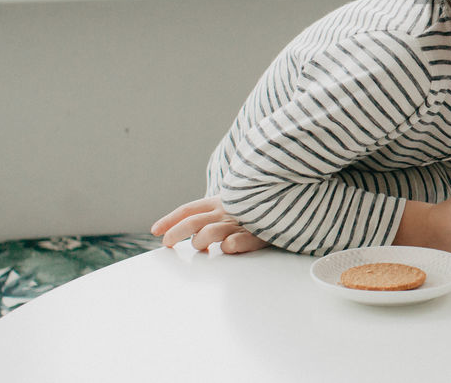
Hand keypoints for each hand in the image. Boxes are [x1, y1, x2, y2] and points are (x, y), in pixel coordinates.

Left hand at [151, 195, 268, 254]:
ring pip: (212, 231)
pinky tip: (227, 248)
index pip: (190, 209)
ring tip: (201, 247)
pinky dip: (232, 245)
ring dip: (201, 240)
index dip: (170, 219)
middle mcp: (229, 210)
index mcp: (221, 202)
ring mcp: (243, 222)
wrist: (294, 203)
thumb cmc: (260, 209)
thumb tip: (195, 241)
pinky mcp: (261, 233)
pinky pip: (242, 241)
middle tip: (167, 243)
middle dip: (176, 232)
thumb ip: (215, 220)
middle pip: (194, 221)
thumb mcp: (235, 208)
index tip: (155, 231)